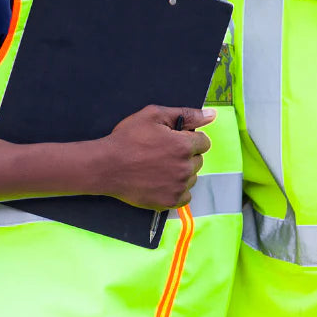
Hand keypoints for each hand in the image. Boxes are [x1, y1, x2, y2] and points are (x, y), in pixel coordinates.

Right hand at [99, 105, 213, 208]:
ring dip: (182, 172)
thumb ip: (187, 114)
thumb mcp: (154, 115)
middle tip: (164, 153)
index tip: (174, 140)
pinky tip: (162, 182)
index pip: (204, 142)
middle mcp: (185, 168)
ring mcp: (177, 187)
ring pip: (192, 177)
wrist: (104, 166)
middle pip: (198, 160)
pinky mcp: (168, 202)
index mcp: (184, 145)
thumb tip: (212, 114)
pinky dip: (177, 190)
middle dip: (186, 155)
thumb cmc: (128, 138)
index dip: (190, 139)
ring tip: (160, 167)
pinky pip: (185, 196)